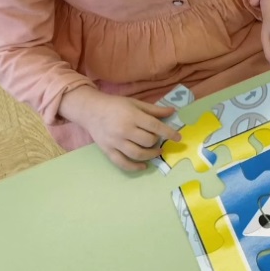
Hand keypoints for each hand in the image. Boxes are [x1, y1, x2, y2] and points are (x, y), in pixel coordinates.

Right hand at [60, 88, 181, 171]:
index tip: (178, 138)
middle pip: (148, 141)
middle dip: (157, 142)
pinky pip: (122, 163)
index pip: (155, 126)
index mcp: (132, 116)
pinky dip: (134, 167)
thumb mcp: (135, 103)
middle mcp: (124, 130)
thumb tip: (173, 111)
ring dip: (151, 155)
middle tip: (159, 140)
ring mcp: (115, 142)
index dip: (169, 133)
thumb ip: (154, 109)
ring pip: (137, 154)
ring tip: (156, 152)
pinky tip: (143, 166)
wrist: (91, 110)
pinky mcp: (108, 150)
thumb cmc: (115, 105)